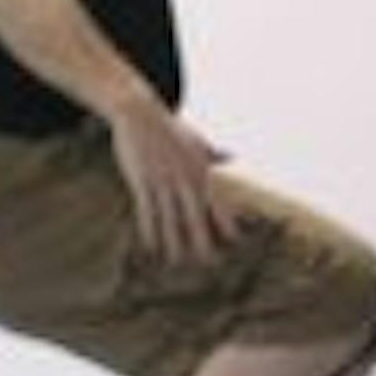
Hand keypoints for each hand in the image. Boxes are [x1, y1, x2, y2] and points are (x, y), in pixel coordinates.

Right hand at [108, 93, 237, 266]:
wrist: (139, 112)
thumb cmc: (168, 128)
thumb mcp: (195, 139)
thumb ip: (213, 153)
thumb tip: (232, 156)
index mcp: (200, 170)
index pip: (218, 202)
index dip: (227, 223)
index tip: (236, 243)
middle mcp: (185, 178)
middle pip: (196, 216)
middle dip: (203, 241)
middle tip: (209, 264)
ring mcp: (163, 180)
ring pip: (170, 219)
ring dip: (174, 243)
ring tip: (177, 263)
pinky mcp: (142, 181)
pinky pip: (147, 211)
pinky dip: (149, 231)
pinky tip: (151, 247)